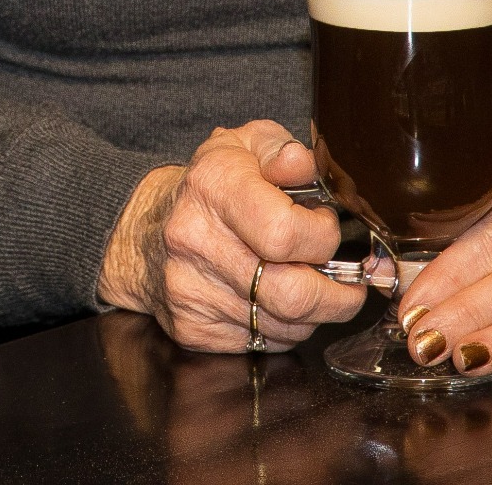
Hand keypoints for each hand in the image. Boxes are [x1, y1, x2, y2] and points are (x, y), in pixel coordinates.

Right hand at [95, 123, 361, 352]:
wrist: (144, 232)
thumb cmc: (211, 187)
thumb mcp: (245, 146)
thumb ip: (284, 150)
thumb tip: (305, 165)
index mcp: (213, 187)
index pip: (286, 233)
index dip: (323, 237)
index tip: (325, 227)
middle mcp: (195, 241)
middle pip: (292, 294)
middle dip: (338, 294)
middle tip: (348, 279)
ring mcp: (190, 291)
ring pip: (284, 326)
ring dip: (314, 312)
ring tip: (312, 285)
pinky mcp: (192, 330)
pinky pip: (263, 344)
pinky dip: (285, 328)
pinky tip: (278, 301)